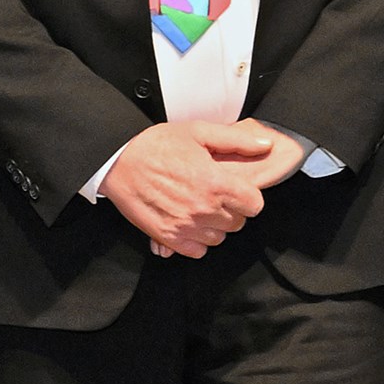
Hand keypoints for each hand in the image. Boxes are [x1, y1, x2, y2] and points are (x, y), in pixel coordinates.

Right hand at [99, 120, 291, 257]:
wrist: (117, 161)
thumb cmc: (156, 144)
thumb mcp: (198, 132)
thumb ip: (236, 141)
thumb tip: (266, 146)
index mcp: (215, 182)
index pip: (254, 205)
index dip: (248, 197)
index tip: (237, 191)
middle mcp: (203, 208)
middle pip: (238, 223)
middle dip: (231, 209)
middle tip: (214, 195)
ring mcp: (186, 226)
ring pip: (219, 238)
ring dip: (214, 226)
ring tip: (199, 207)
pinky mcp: (168, 238)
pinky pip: (198, 251)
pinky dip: (196, 240)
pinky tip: (188, 222)